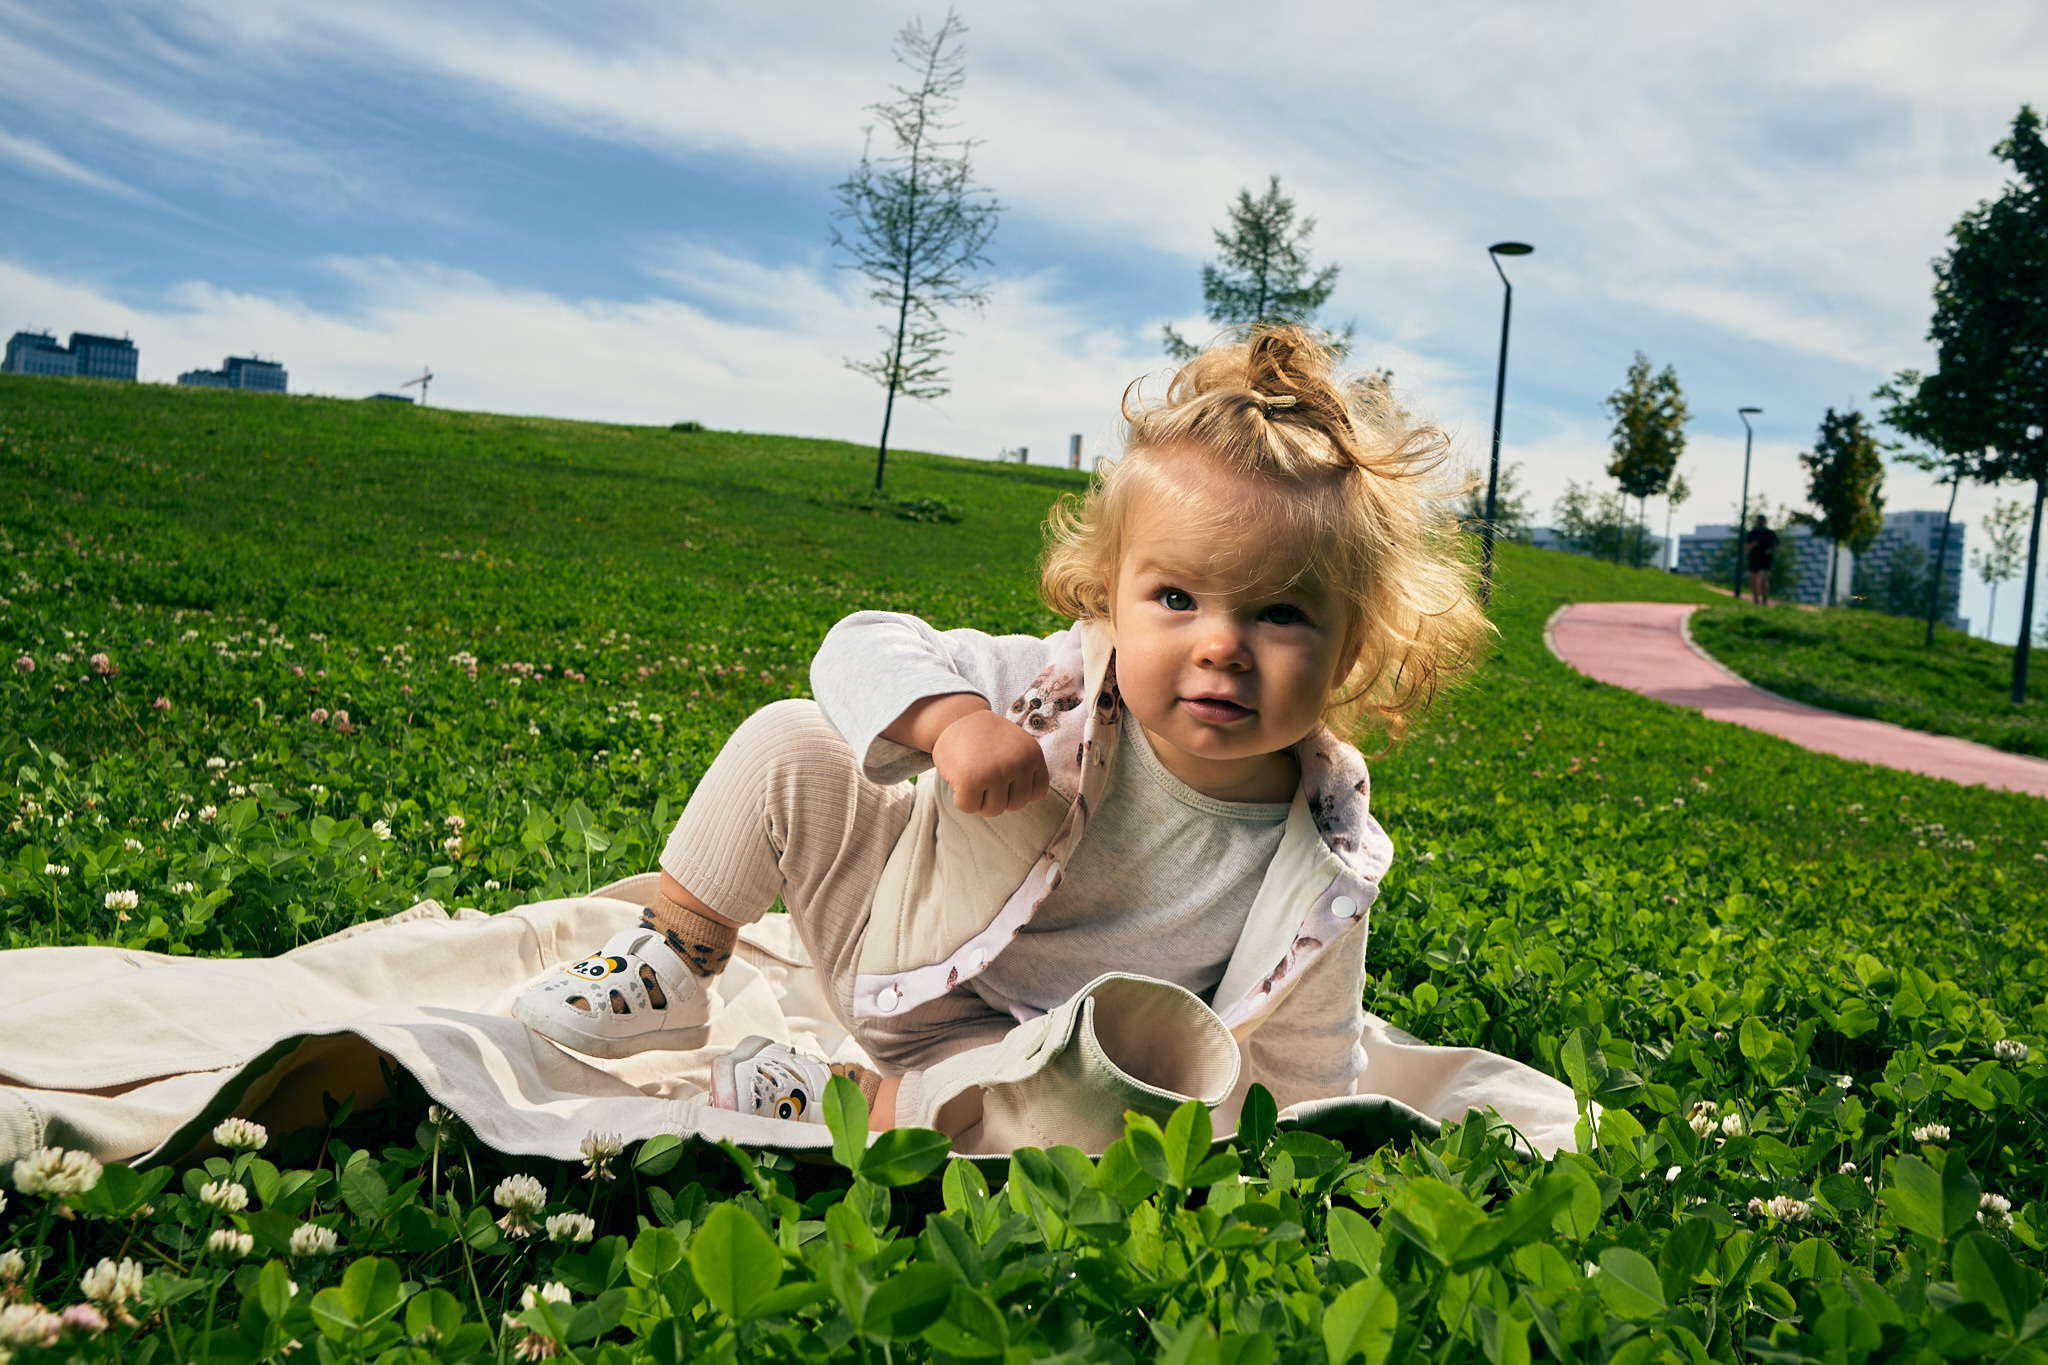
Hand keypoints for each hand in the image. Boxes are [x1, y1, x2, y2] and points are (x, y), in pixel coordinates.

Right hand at [931, 708, 1050, 815]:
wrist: (956, 718)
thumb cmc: (986, 738)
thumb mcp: (1017, 747)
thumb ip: (1027, 770)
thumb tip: (1028, 800)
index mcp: (1033, 755)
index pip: (1036, 794)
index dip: (1017, 790)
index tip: (1005, 777)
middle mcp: (1018, 763)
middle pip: (1015, 805)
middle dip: (999, 796)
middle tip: (985, 775)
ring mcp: (994, 773)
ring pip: (993, 810)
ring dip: (980, 799)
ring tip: (973, 776)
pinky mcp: (970, 781)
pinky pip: (969, 807)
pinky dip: (961, 799)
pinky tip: (960, 780)